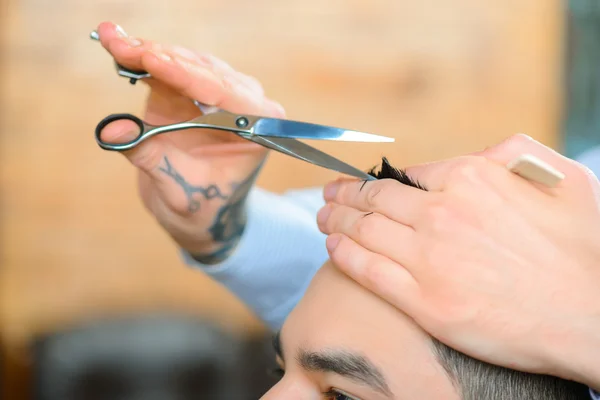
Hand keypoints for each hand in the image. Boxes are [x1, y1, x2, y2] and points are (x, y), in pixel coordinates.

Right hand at [95, 22, 284, 262]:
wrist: (201, 214)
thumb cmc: (201, 206)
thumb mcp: (177, 188)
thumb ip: (149, 156)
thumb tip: (113, 129)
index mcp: (259, 126)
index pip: (221, 91)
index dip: (183, 73)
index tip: (150, 59)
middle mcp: (246, 104)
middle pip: (202, 70)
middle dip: (159, 57)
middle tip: (120, 45)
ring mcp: (221, 94)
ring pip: (185, 63)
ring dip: (147, 52)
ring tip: (113, 40)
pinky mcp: (194, 91)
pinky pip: (169, 69)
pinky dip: (143, 59)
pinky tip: (118, 46)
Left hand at [317, 134, 599, 387]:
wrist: (592, 315)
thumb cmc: (583, 249)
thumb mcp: (563, 180)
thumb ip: (516, 155)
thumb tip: (480, 154)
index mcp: (470, 180)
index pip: (408, 175)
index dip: (382, 179)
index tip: (367, 183)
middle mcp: (441, 214)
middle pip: (377, 198)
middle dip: (346, 193)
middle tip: (328, 193)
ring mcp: (428, 258)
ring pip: (365, 230)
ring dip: (336, 218)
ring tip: (322, 214)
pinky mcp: (424, 300)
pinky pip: (368, 270)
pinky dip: (344, 253)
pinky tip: (332, 245)